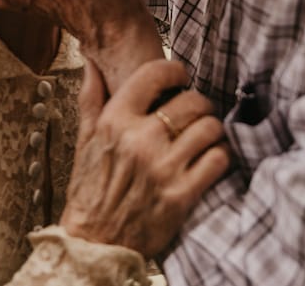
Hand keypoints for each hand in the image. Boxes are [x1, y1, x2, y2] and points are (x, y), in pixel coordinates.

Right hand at [60, 59, 230, 258]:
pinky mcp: (182, 194)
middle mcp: (140, 141)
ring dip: (212, 129)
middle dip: (198, 103)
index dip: (174, 70)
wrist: (95, 241)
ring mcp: (163, 168)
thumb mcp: (84, 139)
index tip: (179, 76)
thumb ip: (91, 98)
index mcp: (115, 122)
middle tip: (195, 111)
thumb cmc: (90, 190)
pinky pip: (218, 159)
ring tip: (204, 134)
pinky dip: (220, 155)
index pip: (154, 74)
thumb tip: (91, 63)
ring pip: (210, 127)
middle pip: (191, 101)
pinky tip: (210, 157)